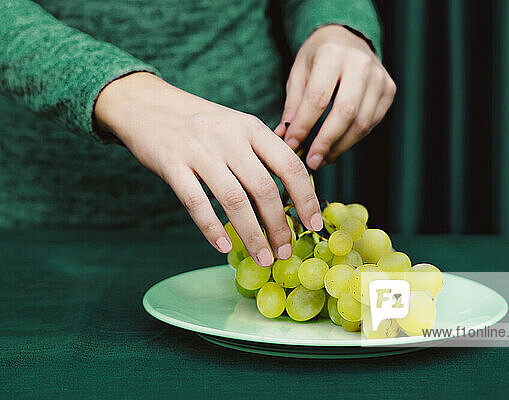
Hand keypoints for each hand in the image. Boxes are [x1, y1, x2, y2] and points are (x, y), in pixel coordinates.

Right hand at [94, 72, 321, 265]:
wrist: (145, 103)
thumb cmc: (199, 122)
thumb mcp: (236, 125)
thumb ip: (262, 152)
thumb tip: (291, 192)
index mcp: (252, 128)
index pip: (290, 165)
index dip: (306, 197)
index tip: (313, 224)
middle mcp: (229, 138)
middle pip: (264, 189)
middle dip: (279, 226)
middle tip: (286, 251)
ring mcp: (200, 151)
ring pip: (234, 200)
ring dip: (252, 235)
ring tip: (263, 258)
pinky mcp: (172, 164)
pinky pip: (196, 203)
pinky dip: (212, 229)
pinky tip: (224, 247)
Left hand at [274, 25, 395, 169]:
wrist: (347, 38)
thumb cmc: (318, 58)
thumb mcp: (299, 73)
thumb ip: (293, 106)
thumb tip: (284, 138)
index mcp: (332, 55)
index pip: (318, 99)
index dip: (304, 126)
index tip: (292, 146)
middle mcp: (360, 64)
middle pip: (345, 113)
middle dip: (326, 142)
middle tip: (311, 161)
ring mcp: (379, 77)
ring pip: (361, 123)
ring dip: (340, 146)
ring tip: (322, 158)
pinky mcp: (389, 90)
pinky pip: (372, 123)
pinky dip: (353, 139)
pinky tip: (337, 146)